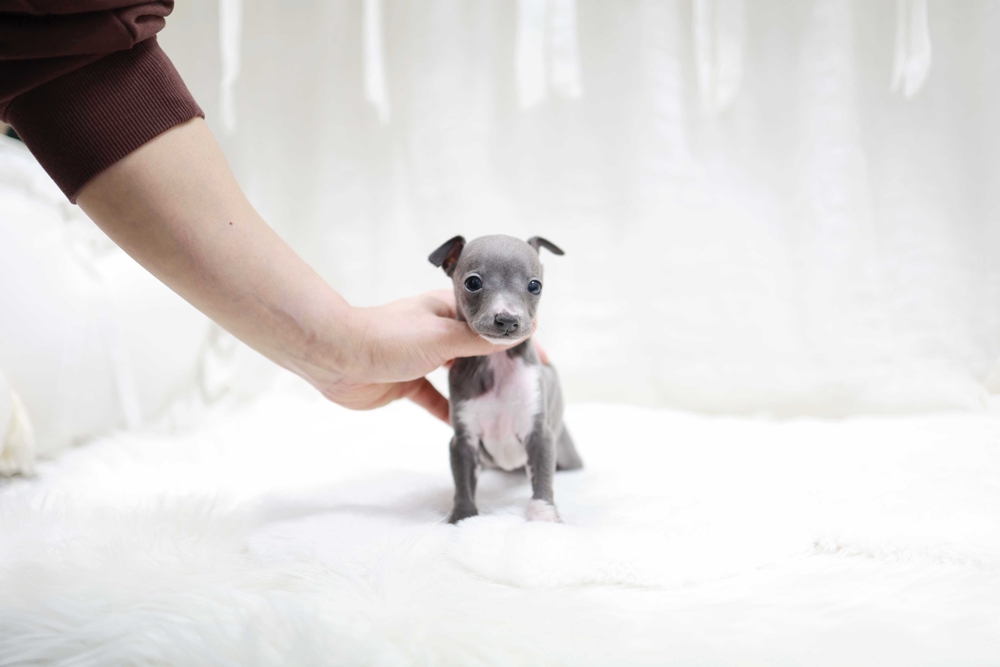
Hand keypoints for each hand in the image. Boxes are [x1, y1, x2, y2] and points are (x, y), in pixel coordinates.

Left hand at [313, 290, 514, 422]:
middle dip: (500, 365)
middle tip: (526, 388)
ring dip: (476, 388)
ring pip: (457, 374)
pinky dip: (448, 410)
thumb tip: (522, 331)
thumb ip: (480, 340)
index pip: (490, 320)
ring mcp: (421, 358)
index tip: (540, 359)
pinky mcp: (406, 383)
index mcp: (446, 311)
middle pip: (476, 348)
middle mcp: (436, 332)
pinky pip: (434, 398)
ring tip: (503, 406)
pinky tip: (465, 426)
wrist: (334, 356)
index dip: (515, 336)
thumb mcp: (442, 337)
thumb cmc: (388, 337)